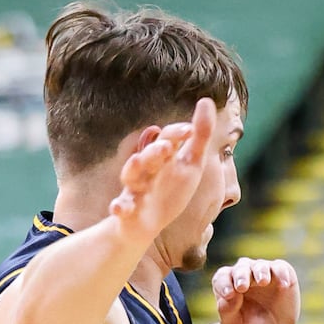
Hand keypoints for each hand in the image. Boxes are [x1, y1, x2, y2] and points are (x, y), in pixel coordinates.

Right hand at [109, 101, 218, 243]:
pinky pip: (121, 207)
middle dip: (156, 150)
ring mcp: (135, 188)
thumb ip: (200, 135)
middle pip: (148, 155)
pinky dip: (119, 208)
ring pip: (131, 175)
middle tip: (167, 146)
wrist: (144, 223)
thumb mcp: (190, 163)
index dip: (177, 135)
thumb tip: (206, 100)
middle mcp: (146, 169)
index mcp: (162, 157)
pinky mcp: (127, 210)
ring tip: (137, 160)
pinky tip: (118, 209)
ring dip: (134, 168)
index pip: (168, 139)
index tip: (190, 131)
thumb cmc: (169, 190)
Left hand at [211, 257, 299, 323]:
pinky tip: (284, 284)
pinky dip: (282, 274)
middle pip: (241, 268)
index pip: (222, 277)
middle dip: (241, 276)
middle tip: (242, 287)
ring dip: (260, 272)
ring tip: (263, 282)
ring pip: (260, 265)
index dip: (223, 284)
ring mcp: (263, 271)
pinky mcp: (281, 273)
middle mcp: (244, 273)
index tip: (228, 295)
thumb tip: (230, 295)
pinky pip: (281, 268)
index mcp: (228, 283)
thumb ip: (226, 310)